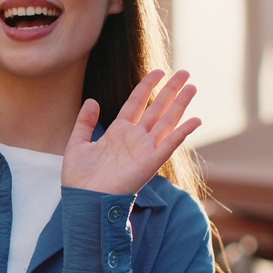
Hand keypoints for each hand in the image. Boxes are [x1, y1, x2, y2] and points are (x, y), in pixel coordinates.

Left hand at [62, 70, 200, 194]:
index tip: (158, 71)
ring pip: (167, 122)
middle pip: (157, 108)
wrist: (84, 201)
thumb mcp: (77, 143)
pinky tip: (195, 119)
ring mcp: (144, 150)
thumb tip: (93, 100)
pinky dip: (182, 133)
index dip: (147, 86)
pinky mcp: (150, 164)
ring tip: (192, 87)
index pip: (136, 103)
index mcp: (118, 133)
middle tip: (185, 73)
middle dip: (170, 90)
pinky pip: (169, 145)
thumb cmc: (79, 178)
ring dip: (180, 105)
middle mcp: (134, 139)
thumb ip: (85, 122)